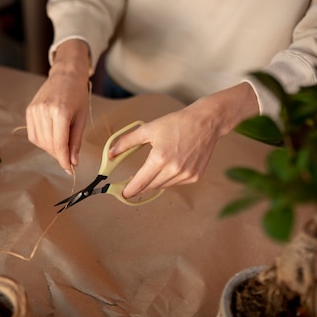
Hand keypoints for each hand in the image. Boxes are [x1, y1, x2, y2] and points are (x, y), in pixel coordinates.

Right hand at [26, 40, 90, 173]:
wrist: (66, 74)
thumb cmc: (77, 95)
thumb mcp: (81, 119)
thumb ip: (76, 142)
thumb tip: (73, 162)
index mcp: (60, 112)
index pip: (59, 145)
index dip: (64, 161)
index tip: (70, 170)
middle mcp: (44, 111)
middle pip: (49, 145)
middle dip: (59, 155)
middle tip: (68, 157)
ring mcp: (34, 110)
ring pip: (40, 142)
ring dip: (50, 149)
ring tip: (61, 144)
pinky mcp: (29, 111)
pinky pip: (33, 135)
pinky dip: (42, 141)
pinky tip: (51, 137)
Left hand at [109, 82, 258, 198]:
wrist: (206, 122)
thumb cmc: (176, 123)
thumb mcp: (148, 129)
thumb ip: (127, 142)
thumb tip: (111, 153)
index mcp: (159, 158)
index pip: (140, 183)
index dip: (129, 190)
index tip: (123, 194)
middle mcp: (173, 170)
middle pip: (150, 187)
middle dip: (140, 186)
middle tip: (132, 183)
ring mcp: (185, 175)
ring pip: (163, 186)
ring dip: (154, 182)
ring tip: (151, 171)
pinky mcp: (194, 176)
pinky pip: (175, 183)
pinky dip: (168, 179)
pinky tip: (169, 166)